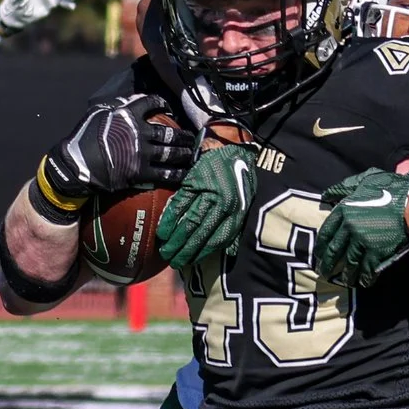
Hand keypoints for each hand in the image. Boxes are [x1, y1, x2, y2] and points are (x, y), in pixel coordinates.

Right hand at [41, 93, 197, 201]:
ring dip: (185, 153)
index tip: (169, 108)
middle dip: (184, 135)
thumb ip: (114, 106)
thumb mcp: (97, 113)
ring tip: (193, 154)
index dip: (163, 104)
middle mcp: (139, 132)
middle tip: (193, 138)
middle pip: (170, 132)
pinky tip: (186, 174)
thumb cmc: (82, 138)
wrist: (75, 165)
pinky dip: (178, 174)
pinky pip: (165, 174)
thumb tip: (126, 101)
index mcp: (128, 114)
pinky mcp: (140, 173)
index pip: (152, 103)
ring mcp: (141, 153)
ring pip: (171, 153)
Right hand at [157, 142, 258, 270]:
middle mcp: (222, 203)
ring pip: (189, 221)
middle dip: (186, 250)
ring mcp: (207, 192)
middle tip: (174, 262)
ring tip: (166, 251)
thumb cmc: (239, 175)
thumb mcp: (246, 200)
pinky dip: (169, 219)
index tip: (192, 263)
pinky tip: (162, 231)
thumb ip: (236, 225)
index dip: (204, 253)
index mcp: (236, 209)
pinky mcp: (193, 182)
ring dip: (176, 239)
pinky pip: (179, 204)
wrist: (230, 146)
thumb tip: (229, 252)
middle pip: (201, 232)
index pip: (219, 237)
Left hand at [312, 168, 408, 285]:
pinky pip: (367, 270)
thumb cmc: (392, 188)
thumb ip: (344, 187)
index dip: (321, 246)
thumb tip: (327, 194)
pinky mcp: (378, 252)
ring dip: (345, 275)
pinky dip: (364, 278)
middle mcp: (350, 227)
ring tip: (343, 281)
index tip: (319, 254)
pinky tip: (363, 282)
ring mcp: (363, 241)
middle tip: (324, 273)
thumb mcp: (365, 180)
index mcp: (345, 210)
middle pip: (334, 251)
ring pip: (349, 263)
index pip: (326, 232)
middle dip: (328, 264)